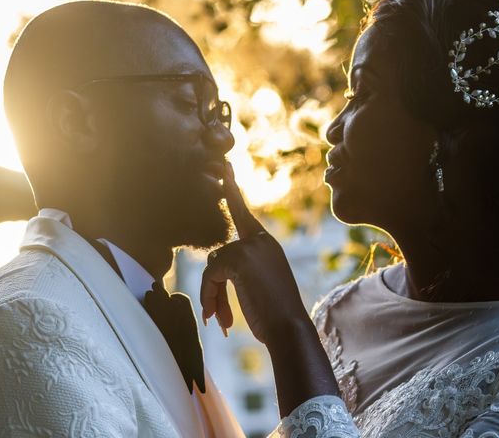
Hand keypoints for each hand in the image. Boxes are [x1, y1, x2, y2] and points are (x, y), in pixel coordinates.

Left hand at [201, 163, 339, 416]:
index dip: (232, 191)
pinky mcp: (240, 258)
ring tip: (220, 320)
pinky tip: (218, 317)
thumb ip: (242, 269)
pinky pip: (211, 275)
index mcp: (267, 245)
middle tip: (215, 314)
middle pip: (221, 254)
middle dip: (214, 286)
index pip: (244, 214)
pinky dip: (209, 297)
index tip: (225, 169)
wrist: (288, 328)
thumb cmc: (276, 315)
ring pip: (214, 267)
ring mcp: (251, 247)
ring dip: (212, 295)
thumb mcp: (260, 285)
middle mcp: (260, 241)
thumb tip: (215, 269)